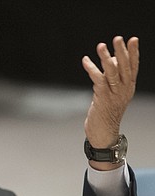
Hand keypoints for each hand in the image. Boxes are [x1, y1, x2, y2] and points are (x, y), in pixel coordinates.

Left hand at [82, 36, 138, 165]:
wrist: (103, 133)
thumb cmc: (105, 113)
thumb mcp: (112, 94)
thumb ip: (113, 79)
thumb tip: (110, 60)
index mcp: (129, 87)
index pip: (133, 67)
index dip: (134, 53)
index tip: (133, 39)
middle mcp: (124, 90)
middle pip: (125, 67)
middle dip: (121, 51)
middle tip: (118, 38)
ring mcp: (114, 94)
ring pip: (112, 72)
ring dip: (106, 58)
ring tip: (101, 46)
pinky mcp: (103, 98)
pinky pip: (98, 80)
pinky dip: (91, 69)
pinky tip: (86, 61)